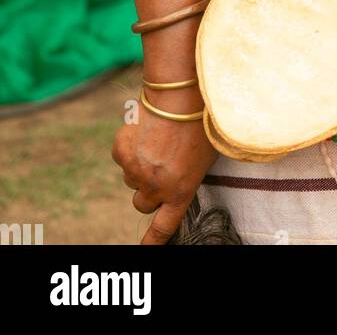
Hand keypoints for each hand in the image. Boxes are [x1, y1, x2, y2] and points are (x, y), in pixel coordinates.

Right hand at [112, 106, 217, 244]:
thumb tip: (183, 179)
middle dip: (147, 190)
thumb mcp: (207, 155)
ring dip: (139, 166)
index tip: (145, 250)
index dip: (153, 241)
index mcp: (180, 191)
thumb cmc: (201, 121)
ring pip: (130, 178)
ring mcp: (135, 171)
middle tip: (158, 167)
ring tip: (158, 140)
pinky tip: (146, 128)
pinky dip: (130, 146)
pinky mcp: (121, 152)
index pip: (163, 227)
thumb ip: (191, 175)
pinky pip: (122, 156)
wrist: (181, 95)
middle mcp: (155, 187)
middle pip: (142, 203)